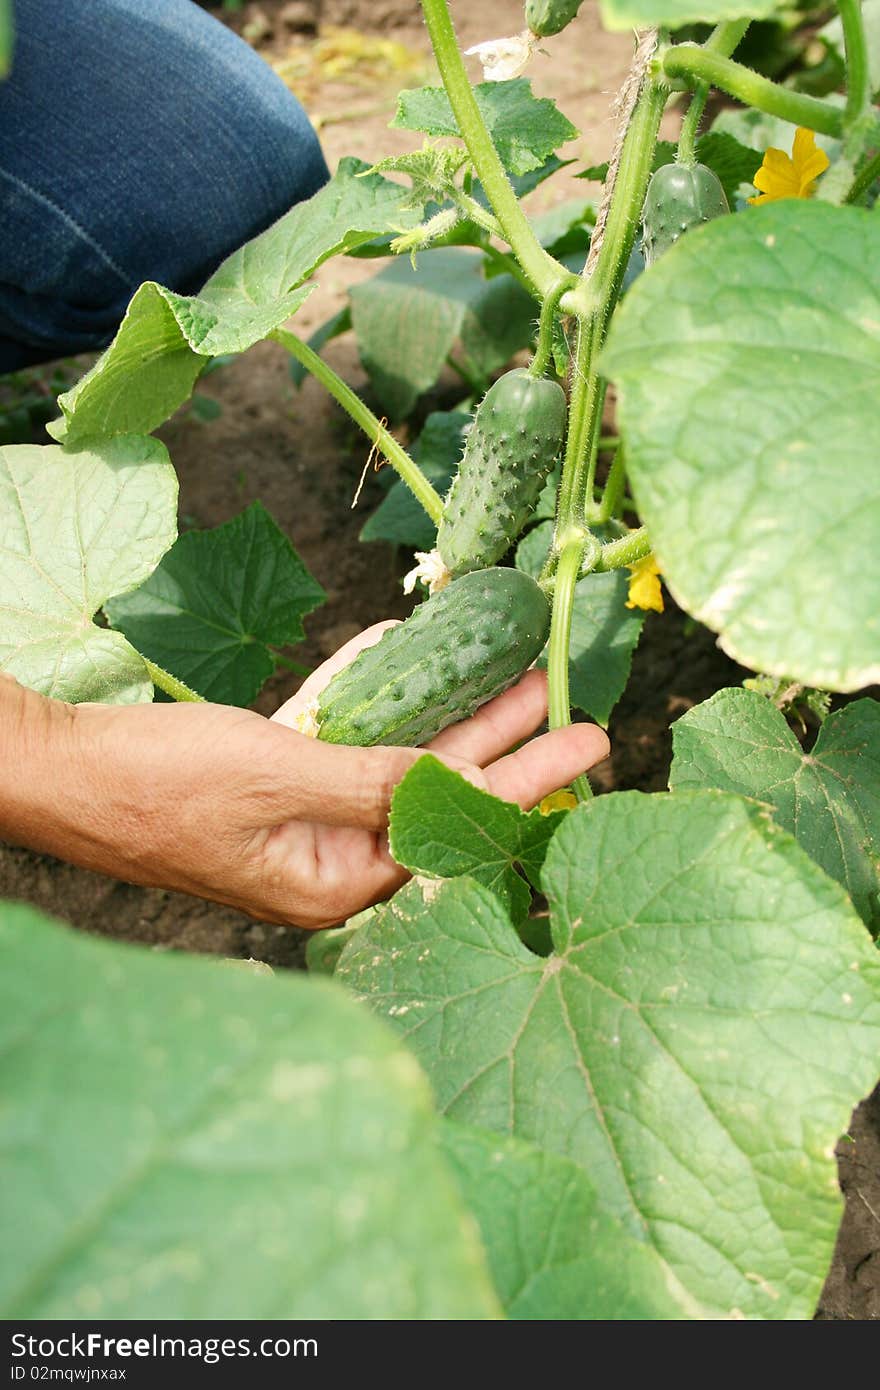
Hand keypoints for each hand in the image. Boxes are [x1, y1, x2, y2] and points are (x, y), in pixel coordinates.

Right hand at [0, 629, 608, 928]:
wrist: (59, 769)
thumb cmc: (155, 783)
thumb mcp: (277, 778)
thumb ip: (374, 783)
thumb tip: (457, 787)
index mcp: (334, 882)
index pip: (454, 826)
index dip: (526, 780)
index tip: (588, 742)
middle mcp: (327, 860)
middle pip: (437, 794)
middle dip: (502, 745)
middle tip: (569, 702)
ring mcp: (299, 821)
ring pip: (397, 763)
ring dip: (450, 715)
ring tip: (515, 678)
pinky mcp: (272, 784)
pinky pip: (344, 744)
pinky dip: (376, 702)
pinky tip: (409, 660)